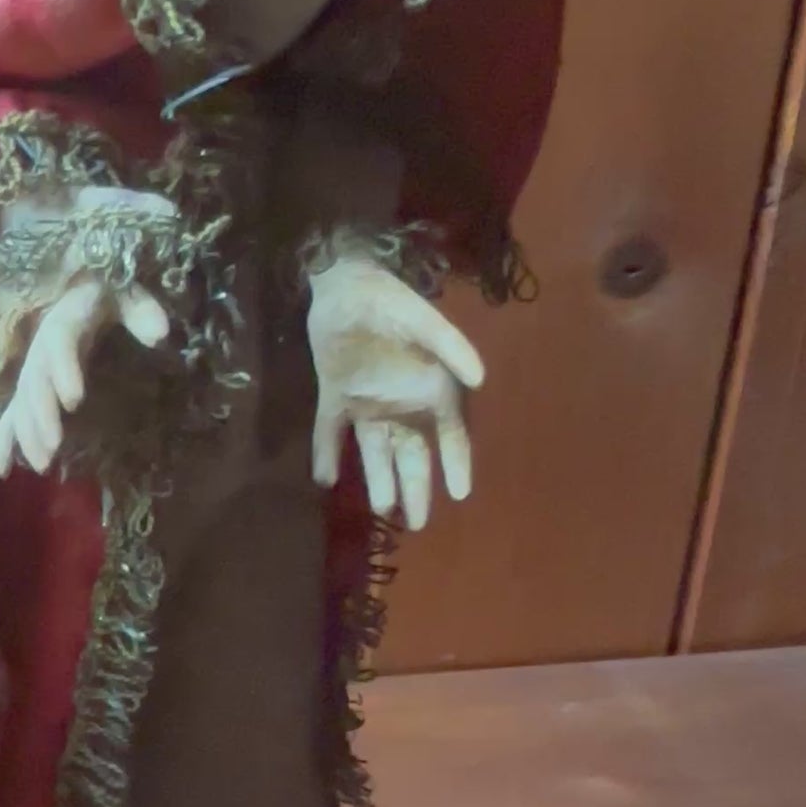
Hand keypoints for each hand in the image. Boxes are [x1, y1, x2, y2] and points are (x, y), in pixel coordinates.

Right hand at [0, 276, 169, 479]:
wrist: (79, 291)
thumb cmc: (107, 294)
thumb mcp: (127, 294)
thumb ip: (142, 310)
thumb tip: (160, 333)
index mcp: (65, 319)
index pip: (60, 343)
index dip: (63, 371)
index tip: (73, 400)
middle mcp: (42, 347)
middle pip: (35, 380)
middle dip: (41, 415)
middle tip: (53, 447)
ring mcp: (35, 368)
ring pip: (23, 401)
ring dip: (28, 434)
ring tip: (42, 465)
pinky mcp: (34, 386)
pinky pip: (13, 412)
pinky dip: (5, 439)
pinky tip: (2, 469)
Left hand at [306, 250, 484, 529]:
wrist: (343, 282)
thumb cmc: (390, 300)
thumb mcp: (425, 320)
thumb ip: (450, 346)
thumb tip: (480, 378)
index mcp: (429, 389)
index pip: (450, 435)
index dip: (457, 463)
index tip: (462, 493)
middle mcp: (400, 402)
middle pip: (412, 454)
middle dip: (416, 488)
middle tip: (416, 524)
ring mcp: (366, 401)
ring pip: (375, 451)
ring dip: (379, 480)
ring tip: (384, 512)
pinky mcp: (334, 395)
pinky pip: (331, 431)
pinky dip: (326, 453)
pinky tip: (325, 479)